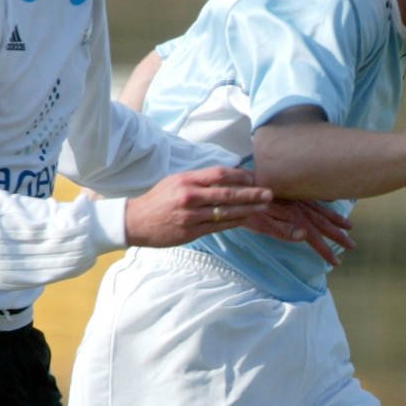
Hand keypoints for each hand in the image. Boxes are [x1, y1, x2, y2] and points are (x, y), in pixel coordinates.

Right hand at [124, 167, 273, 247]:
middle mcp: (190, 196)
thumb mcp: (176, 181)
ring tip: (264, 206)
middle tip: (269, 193)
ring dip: (248, 209)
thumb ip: (199, 180)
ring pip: (226, 212)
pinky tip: (247, 218)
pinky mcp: (192, 231)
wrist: (135, 221)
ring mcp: (192, 216)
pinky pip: (219, 226)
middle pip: (227, 193)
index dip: (240, 175)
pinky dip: (235, 221)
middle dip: (251, 194)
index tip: (254, 177)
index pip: (219, 174)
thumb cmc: (158, 200)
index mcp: (186, 180)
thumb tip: (226, 178)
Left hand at [246, 199, 355, 264]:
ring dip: (336, 219)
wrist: (241, 182)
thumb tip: (305, 236)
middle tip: (352, 245)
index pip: (315, 238)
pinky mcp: (293, 190)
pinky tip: (333, 200)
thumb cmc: (248, 206)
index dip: (326, 251)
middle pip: (324, 224)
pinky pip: (314, 195)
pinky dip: (326, 199)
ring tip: (349, 226)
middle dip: (338, 236)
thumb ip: (284, 230)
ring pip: (322, 209)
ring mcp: (298, 199)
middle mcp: (300, 208)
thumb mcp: (262, 223)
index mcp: (294, 219)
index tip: (336, 262)